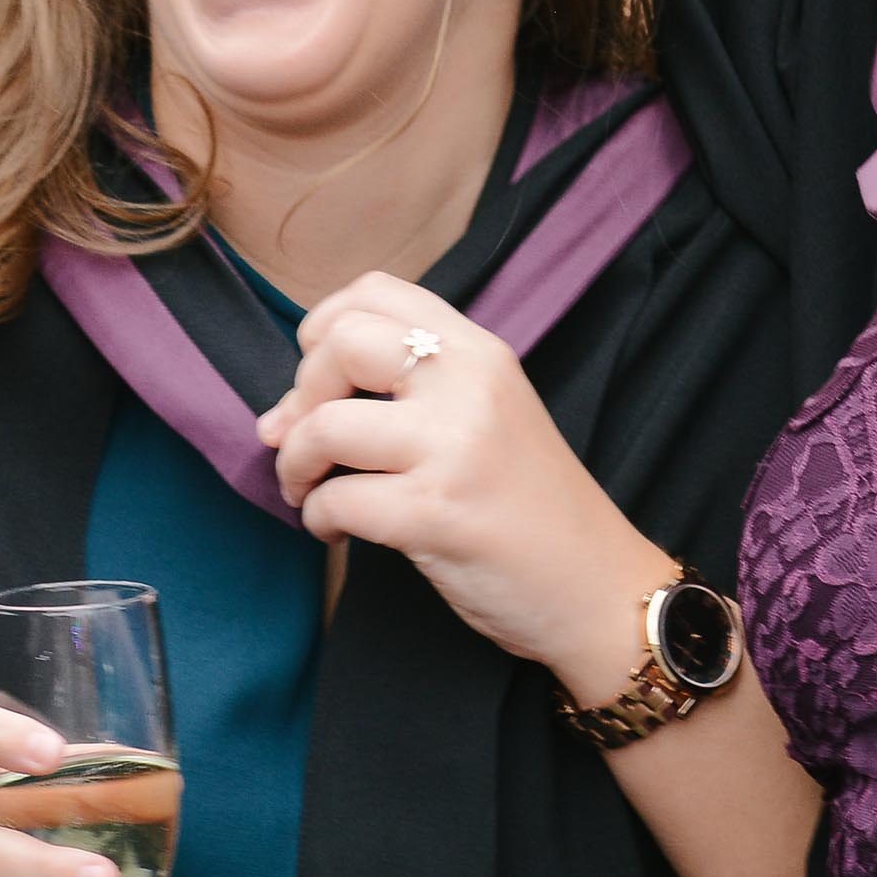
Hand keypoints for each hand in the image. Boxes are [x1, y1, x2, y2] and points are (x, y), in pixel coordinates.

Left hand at [257, 274, 672, 691]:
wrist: (596, 584)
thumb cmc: (531, 506)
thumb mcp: (486, 417)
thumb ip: (407, 394)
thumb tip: (279, 415)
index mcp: (481, 352)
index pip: (376, 291)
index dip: (325, 328)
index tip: (327, 380)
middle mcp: (470, 384)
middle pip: (338, 344)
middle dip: (300, 396)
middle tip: (310, 442)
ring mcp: (455, 447)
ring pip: (324, 424)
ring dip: (295, 465)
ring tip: (311, 491)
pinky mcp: (437, 512)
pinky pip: (336, 499)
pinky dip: (318, 518)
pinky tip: (339, 530)